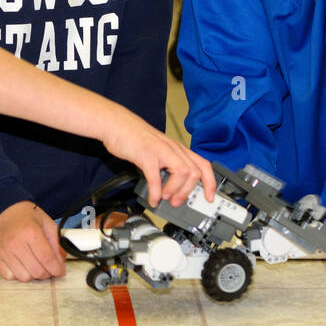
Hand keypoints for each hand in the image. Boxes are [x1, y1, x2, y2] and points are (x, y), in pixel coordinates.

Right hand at [0, 202, 66, 280]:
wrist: (1, 210)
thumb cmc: (24, 215)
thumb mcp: (46, 222)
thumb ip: (56, 242)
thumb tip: (61, 261)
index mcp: (30, 232)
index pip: (47, 259)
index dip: (57, 269)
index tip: (60, 271)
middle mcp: (16, 243)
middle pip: (37, 271)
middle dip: (47, 273)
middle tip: (49, 267)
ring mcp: (4, 252)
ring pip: (24, 277)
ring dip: (33, 275)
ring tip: (35, 265)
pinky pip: (10, 277)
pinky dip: (18, 275)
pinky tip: (22, 265)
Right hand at [100, 108, 215, 207]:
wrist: (115, 124)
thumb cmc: (134, 138)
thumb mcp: (157, 151)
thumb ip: (165, 167)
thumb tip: (169, 189)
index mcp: (177, 148)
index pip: (203, 165)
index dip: (210, 183)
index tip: (209, 197)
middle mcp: (173, 148)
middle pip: (194, 172)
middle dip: (188, 192)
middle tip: (178, 202)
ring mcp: (160, 150)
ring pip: (182, 173)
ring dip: (175, 191)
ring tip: (165, 198)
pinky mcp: (146, 154)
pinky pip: (156, 177)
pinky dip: (156, 192)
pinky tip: (152, 198)